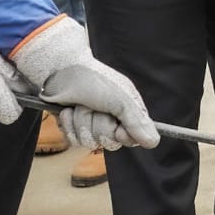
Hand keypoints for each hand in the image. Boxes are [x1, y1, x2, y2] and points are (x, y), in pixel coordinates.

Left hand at [9, 18, 158, 149]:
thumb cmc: (94, 80)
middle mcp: (111, 120)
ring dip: (82, 123)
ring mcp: (91, 125)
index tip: (119, 129)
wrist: (60, 71)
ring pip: (90, 142)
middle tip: (96, 108)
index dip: (126, 137)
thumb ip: (137, 122)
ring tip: (80, 105)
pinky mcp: (73, 128)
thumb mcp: (120, 100)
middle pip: (110, 143)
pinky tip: (68, 111)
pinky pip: (73, 140)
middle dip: (100, 126)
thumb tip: (154, 142)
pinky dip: (69, 126)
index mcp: (128, 111)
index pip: (134, 138)